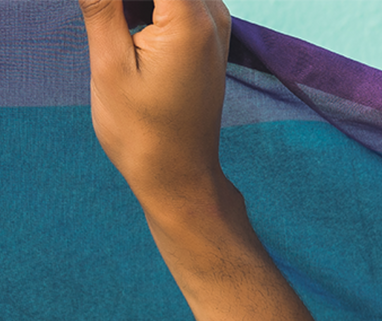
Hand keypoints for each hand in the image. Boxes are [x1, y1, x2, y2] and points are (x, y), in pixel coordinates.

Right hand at [80, 0, 231, 212]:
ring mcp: (215, 25)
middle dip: (125, 2)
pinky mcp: (207, 36)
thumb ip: (100, 2)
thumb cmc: (143, 132)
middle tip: (102, 18)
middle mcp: (213, 16)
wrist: (178, 176)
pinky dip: (147, 6)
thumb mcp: (109, 61)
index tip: (103, 12)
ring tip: (115, 29)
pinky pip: (175, 0)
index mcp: (190, 19)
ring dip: (134, 4)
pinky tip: (127, 26)